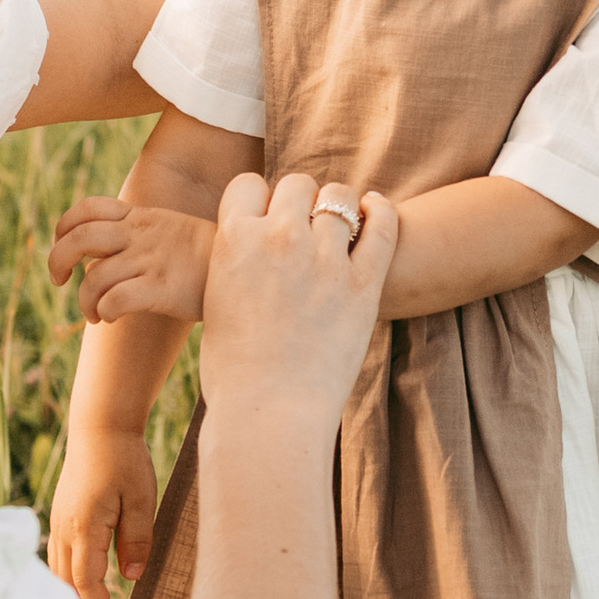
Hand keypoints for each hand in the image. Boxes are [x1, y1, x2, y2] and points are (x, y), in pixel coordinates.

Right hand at [50, 421, 159, 598]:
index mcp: (85, 527)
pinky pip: (57, 556)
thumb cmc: (125, 460)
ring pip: (58, 572)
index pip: (87, 583)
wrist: (100, 428)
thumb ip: (137, 539)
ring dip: (75, 594)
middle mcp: (64, 529)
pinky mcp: (59, 516)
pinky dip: (69, 575)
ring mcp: (57, 522)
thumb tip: (132, 578)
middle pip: (67, 584)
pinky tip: (86, 582)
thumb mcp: (142, 499)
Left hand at [52, 195, 215, 323]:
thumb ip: (136, 235)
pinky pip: (115, 299)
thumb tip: (99, 260)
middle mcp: (141, 236)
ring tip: (93, 313)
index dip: (64, 226)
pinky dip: (104, 311)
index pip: (88, 208)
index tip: (62, 246)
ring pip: (94, 277)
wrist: (250, 267)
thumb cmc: (207, 257)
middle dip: (57, 259)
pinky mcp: (162, 288)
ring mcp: (151, 261)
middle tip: (59, 280)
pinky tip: (111, 318)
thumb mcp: (169, 230)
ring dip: (83, 300)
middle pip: (79, 238)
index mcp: (140, 218)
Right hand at [199, 170, 397, 422]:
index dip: (259, 200)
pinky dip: (381, 211)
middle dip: (300, 201)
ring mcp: (324, 259)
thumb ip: (236, 263)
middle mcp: (278, 239)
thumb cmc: (234, 372)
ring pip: (339, 198)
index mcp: (233, 241)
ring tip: (342, 226)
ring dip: (339, 207)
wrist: (267, 414)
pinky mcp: (363, 283)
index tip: (266, 218)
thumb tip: (252, 246)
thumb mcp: (217, 302)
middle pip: (296, 184)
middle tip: (304, 225)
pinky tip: (376, 210)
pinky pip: (381, 226)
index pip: (248, 186)